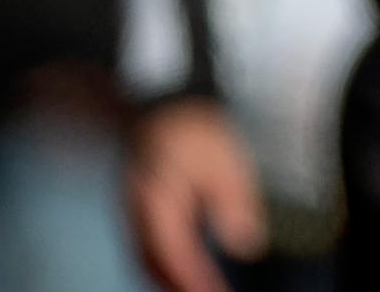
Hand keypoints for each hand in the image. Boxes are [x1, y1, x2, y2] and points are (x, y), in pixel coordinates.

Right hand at [127, 99, 265, 291]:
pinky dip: (164, 266)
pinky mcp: (136, 212)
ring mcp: (132, 214)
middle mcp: (137, 214)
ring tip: (202, 290)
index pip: (175, 254)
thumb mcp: (222, 159)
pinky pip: (145, 248)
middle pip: (154, 264)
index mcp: (157, 201)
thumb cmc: (192, 131)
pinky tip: (185, 271)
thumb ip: (234, 202)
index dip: (195, 281)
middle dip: (181, 286)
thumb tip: (248, 245)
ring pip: (146, 259)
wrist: (158, 106)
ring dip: (170, 280)